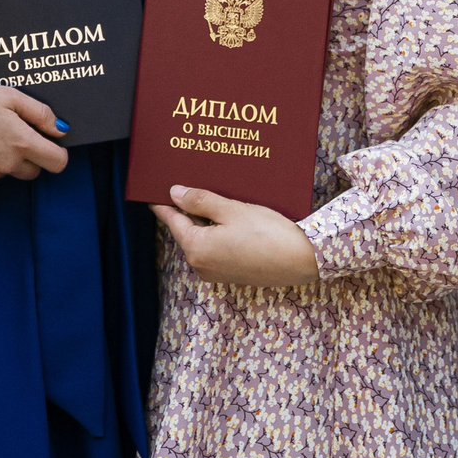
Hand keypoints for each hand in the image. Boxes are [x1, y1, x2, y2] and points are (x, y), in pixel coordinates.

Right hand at [0, 82, 69, 190]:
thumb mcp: (9, 95)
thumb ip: (40, 114)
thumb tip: (61, 130)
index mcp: (22, 142)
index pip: (57, 163)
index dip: (58, 154)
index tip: (51, 146)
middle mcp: (7, 164)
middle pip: (33, 170)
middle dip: (29, 156)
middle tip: (10, 135)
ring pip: (7, 173)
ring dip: (3, 160)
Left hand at [151, 185, 322, 286]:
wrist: (303, 260)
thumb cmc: (268, 234)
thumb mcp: (232, 210)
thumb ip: (200, 201)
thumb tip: (175, 193)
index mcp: (196, 248)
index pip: (171, 220)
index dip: (163, 202)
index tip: (154, 189)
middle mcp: (201, 265)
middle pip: (187, 229)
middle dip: (189, 208)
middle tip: (191, 183)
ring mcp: (216, 272)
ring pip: (202, 238)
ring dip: (206, 219)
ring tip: (214, 195)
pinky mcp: (231, 273)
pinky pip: (216, 248)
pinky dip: (218, 232)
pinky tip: (230, 216)